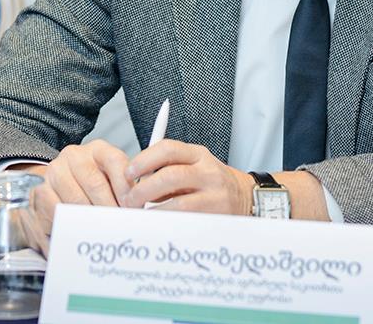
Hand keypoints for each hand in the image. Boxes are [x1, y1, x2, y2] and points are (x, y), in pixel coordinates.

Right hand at [17, 140, 133, 248]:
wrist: (60, 183)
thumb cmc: (92, 184)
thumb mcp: (113, 180)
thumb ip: (128, 189)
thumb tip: (141, 207)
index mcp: (98, 150)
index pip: (115, 162)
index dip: (126, 187)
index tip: (133, 207)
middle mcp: (75, 156)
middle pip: (95, 183)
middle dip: (110, 209)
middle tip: (120, 226)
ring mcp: (55, 171)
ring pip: (76, 200)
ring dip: (92, 220)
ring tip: (103, 232)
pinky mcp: (41, 190)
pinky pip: (57, 211)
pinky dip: (70, 225)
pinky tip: (80, 232)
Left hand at [121, 140, 253, 214]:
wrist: (245, 197)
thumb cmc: (209, 181)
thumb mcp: (192, 165)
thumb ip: (166, 167)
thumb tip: (133, 180)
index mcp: (197, 154)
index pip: (168, 149)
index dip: (144, 160)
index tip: (127, 172)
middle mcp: (208, 172)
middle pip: (170, 176)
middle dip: (144, 189)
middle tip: (129, 199)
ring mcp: (215, 195)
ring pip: (179, 203)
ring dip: (154, 211)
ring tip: (141, 214)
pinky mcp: (218, 215)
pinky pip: (188, 221)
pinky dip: (170, 222)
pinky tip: (160, 223)